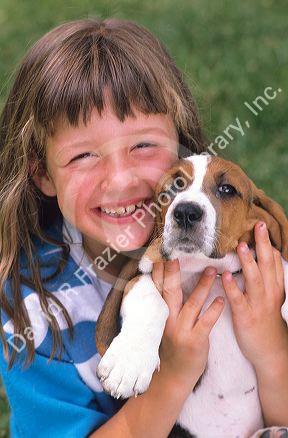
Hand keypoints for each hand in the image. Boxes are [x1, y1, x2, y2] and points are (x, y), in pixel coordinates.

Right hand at [151, 259, 223, 390]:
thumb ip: (165, 305)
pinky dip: (214, 310)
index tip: (162, 253)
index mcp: (160, 315)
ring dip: (202, 286)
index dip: (159, 271)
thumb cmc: (170, 347)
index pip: (157, 288)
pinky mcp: (196, 341)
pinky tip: (221, 299)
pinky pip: (206, 323)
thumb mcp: (163, 325)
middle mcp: (168, 320)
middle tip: (177, 255)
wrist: (173, 376)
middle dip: (173, 273)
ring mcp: (181, 331)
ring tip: (212, 270)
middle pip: (170, 292)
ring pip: (192, 304)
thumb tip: (167, 283)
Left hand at [221, 221, 287, 369]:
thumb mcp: (273, 296)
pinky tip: (226, 276)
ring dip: (248, 262)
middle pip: (267, 265)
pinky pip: (239, 300)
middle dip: (262, 245)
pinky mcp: (246, 317)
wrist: (270, 350)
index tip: (260, 225)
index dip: (268, 243)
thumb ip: (269, 276)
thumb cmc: (267, 318)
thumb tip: (267, 253)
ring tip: (241, 246)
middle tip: (258, 226)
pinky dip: (233, 287)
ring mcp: (258, 304)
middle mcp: (269, 293)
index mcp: (275, 287)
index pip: (274, 261)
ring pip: (255, 280)